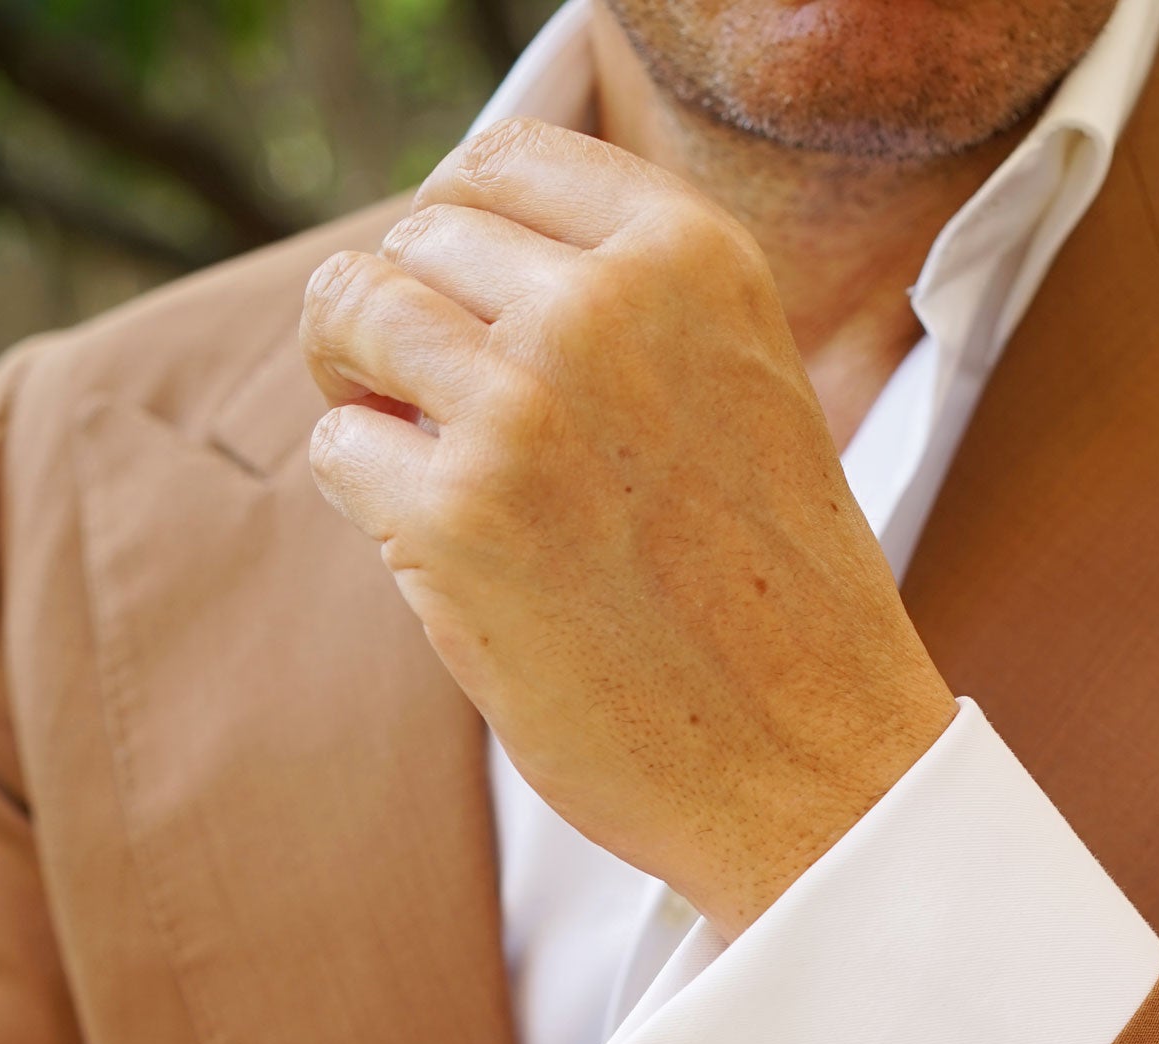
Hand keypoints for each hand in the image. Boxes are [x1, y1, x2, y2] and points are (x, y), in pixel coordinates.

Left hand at [299, 121, 956, 936]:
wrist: (816, 766)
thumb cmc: (774, 601)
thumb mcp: (744, 391)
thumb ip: (630, 312)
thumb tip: (454, 269)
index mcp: (689, 257)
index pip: (505, 161)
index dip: (457, 230)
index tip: (460, 303)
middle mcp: (602, 309)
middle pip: (418, 238)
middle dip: (401, 314)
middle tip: (423, 404)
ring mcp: (521, 410)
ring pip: (353, 312)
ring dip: (357, 381)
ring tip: (410, 457)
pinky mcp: (456, 520)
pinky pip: (342, 447)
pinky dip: (368, 492)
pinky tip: (440, 550)